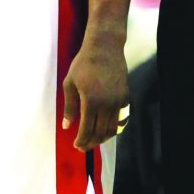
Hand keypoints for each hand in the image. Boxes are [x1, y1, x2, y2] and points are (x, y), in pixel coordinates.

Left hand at [62, 32, 128, 150]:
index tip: (76, 145)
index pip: (87, 130)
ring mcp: (118, 101)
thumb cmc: (84, 63)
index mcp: (91, 101)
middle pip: (101, 133)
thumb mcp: (70, 83)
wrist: (105, 47)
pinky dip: (115, 127)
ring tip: (94, 139)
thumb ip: (69, 107)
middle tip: (83, 146)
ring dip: (103, 138)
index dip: (81, 141)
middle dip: (91, 143)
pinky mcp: (125, 96)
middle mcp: (107, 104)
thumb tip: (67, 127)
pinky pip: (122, 118)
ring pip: (113, 129)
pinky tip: (107, 128)